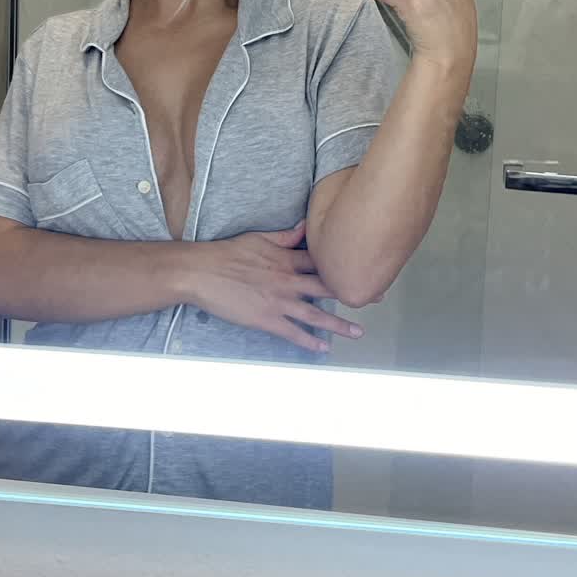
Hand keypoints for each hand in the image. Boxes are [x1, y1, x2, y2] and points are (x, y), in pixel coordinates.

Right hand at [188, 220, 363, 354]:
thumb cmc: (226, 253)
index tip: (363, 265)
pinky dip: (309, 342)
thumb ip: (285, 237)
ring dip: (339, 324)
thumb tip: (305, 227)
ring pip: (315, 314)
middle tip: (376, 296)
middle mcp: (287, 280)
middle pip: (327, 287)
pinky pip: (293, 333)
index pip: (321, 262)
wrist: (201, 272)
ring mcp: (278, 301)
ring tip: (358, 331)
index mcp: (286, 259)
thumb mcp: (258, 238)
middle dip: (352, 291)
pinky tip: (323, 348)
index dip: (344, 265)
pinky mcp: (266, 319)